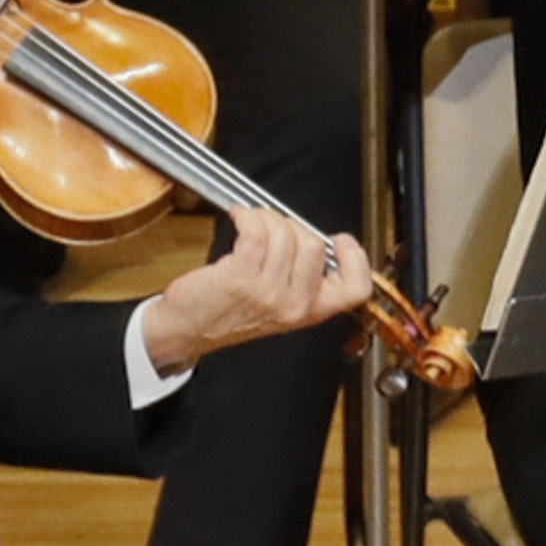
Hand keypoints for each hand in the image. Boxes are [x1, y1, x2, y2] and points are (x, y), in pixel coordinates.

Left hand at [136, 205, 375, 371]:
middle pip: (314, 244)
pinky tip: (240, 218)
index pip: (356, 288)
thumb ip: (305, 279)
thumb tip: (317, 239)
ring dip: (265, 218)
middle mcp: (294, 305)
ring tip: (251, 222)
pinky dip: (247, 216)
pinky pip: (256, 231)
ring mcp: (268, 293)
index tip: (338, 240)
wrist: (189, 329)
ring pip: (285, 234)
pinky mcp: (241, 278)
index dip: (355, 257)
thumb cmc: (230, 313)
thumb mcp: (281, 305)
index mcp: (311, 311)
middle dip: (292, 225)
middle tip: (273, 229)